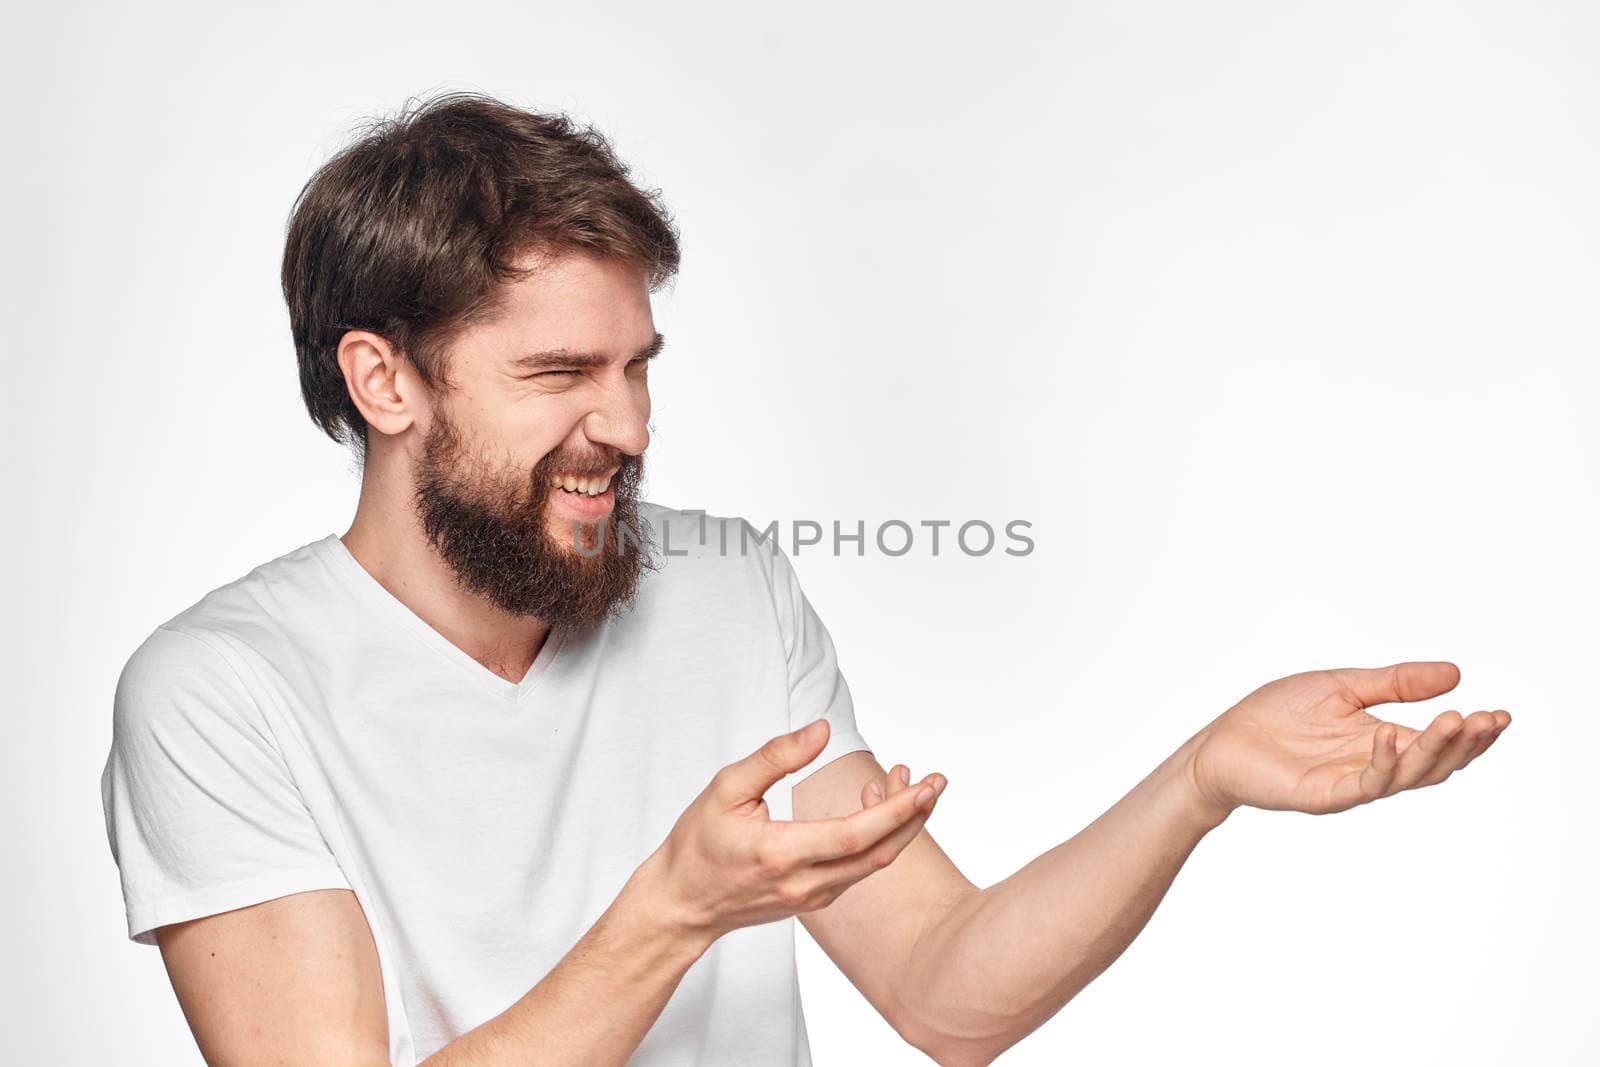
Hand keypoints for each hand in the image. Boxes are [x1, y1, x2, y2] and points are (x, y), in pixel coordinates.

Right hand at [645, 719, 943, 940]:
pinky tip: (872, 806)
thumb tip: (822, 731)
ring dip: (897, 825)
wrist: (680, 904)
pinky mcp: (813, 901)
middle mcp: (804, 884)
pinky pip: (857, 869)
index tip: (926, 784)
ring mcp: (812, 898)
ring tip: (905, 781)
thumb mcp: (726, 788)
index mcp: (782, 854)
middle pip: (879, 853)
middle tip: (936, 781)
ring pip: (872, 863)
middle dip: (915, 816)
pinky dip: (875, 838)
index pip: (857, 834)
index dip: (898, 810)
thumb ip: (776, 757)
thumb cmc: (697, 843)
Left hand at [1187, 661, 1510, 817]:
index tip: (1501, 715)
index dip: (1473, 734)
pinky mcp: (1325, 795)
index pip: (1440, 743)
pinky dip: (1383, 760)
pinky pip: (1364, 783)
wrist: (1224, 741)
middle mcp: (1375, 765)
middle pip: (1435, 764)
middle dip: (1465, 744)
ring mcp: (1352, 783)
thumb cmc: (1278, 714)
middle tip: (1487, 719)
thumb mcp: (1343, 686)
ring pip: (1408, 775)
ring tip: (1455, 720)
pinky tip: (1391, 734)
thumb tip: (1455, 673)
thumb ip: (1395, 682)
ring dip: (1433, 750)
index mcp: (1383, 739)